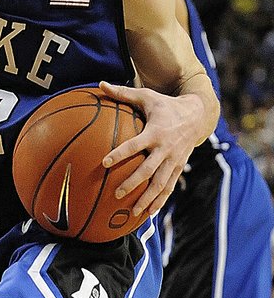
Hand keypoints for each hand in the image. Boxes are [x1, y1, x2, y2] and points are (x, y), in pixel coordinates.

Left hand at [99, 79, 201, 216]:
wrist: (198, 115)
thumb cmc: (165, 105)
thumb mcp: (147, 96)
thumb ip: (123, 93)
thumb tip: (99, 84)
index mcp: (155, 131)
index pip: (135, 144)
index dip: (120, 153)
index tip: (105, 162)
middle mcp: (165, 148)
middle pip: (148, 169)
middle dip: (133, 182)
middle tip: (117, 192)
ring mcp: (174, 160)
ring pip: (160, 183)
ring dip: (147, 198)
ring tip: (133, 212)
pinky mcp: (178, 168)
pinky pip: (169, 187)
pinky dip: (160, 201)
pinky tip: (148, 213)